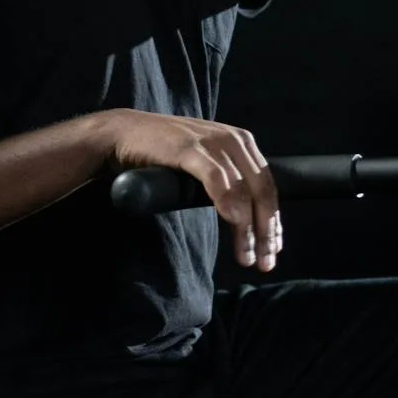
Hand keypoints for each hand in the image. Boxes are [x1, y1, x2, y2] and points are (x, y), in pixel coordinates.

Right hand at [102, 110, 281, 271]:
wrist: (124, 134)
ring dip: (247, 227)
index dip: (273, 221)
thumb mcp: (207, 162)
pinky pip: (215, 177)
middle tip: (265, 263)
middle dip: (266, 230)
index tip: (273, 250)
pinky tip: (234, 222)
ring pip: (242, 189)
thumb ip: (228, 179)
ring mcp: (212, 143)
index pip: (268, 186)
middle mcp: (234, 140)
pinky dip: (227, 200)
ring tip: (247, 256)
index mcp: (242, 142)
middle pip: (261, 190)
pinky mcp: (189, 149)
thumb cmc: (165, 152)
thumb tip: (249, 214)